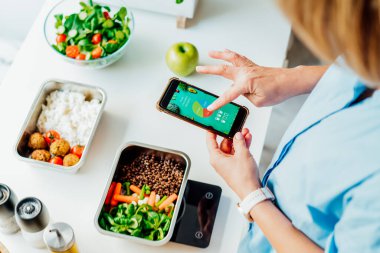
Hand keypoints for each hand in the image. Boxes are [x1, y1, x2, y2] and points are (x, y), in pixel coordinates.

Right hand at [197, 49, 327, 110]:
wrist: (290, 81)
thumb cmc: (278, 91)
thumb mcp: (259, 102)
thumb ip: (246, 97)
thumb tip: (242, 92)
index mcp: (245, 83)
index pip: (227, 95)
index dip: (217, 103)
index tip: (209, 109)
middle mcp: (245, 73)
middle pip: (223, 71)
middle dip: (209, 70)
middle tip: (198, 69)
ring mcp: (249, 68)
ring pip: (231, 59)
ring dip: (219, 55)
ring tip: (211, 53)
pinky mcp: (253, 66)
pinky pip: (240, 58)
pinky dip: (232, 54)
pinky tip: (227, 52)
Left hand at [206, 128, 260, 199]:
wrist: (251, 190)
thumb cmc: (243, 178)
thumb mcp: (242, 154)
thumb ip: (239, 142)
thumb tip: (237, 135)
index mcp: (216, 158)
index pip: (210, 141)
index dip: (211, 132)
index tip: (213, 125)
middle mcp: (220, 161)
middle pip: (223, 143)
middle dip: (232, 136)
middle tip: (238, 129)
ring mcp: (227, 163)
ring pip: (232, 148)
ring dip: (239, 141)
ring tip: (246, 133)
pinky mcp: (234, 166)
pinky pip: (236, 153)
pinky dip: (241, 147)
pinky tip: (247, 140)